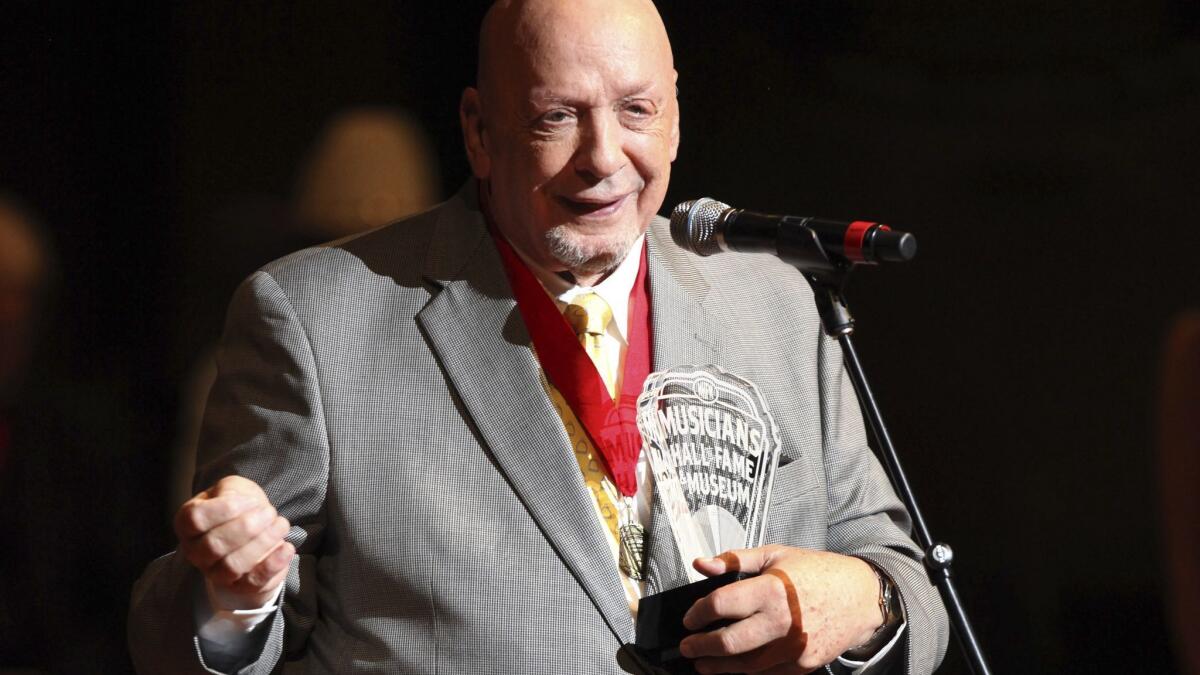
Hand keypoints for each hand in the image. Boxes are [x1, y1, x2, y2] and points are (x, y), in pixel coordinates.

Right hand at [175, 475, 294, 609]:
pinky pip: (252, 583)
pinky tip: (287, 547)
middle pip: (214, 545)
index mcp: (187, 524)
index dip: (225, 509)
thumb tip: (238, 502)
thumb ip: (230, 491)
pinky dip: (272, 565)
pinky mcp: (239, 586)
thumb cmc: (239, 505)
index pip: (196, 519)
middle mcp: (195, 552)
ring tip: (281, 525)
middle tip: (270, 512)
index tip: (251, 500)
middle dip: (248, 527)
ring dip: (262, 544)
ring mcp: (215, 572)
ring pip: (233, 566)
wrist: (253, 528)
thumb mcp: (231, 488)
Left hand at [678, 545, 881, 673]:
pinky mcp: (802, 664)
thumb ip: (734, 560)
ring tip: (704, 664)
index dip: (697, 614)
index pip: (720, 605)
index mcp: (772, 589)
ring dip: (719, 666)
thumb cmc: (816, 572)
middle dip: (700, 647)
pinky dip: (747, 671)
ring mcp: (793, 647)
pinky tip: (735, 666)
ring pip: (745, 665)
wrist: (859, 597)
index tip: (689, 618)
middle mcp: (781, 621)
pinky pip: (767, 673)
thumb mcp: (775, 555)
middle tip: (687, 647)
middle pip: (728, 642)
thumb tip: (701, 564)